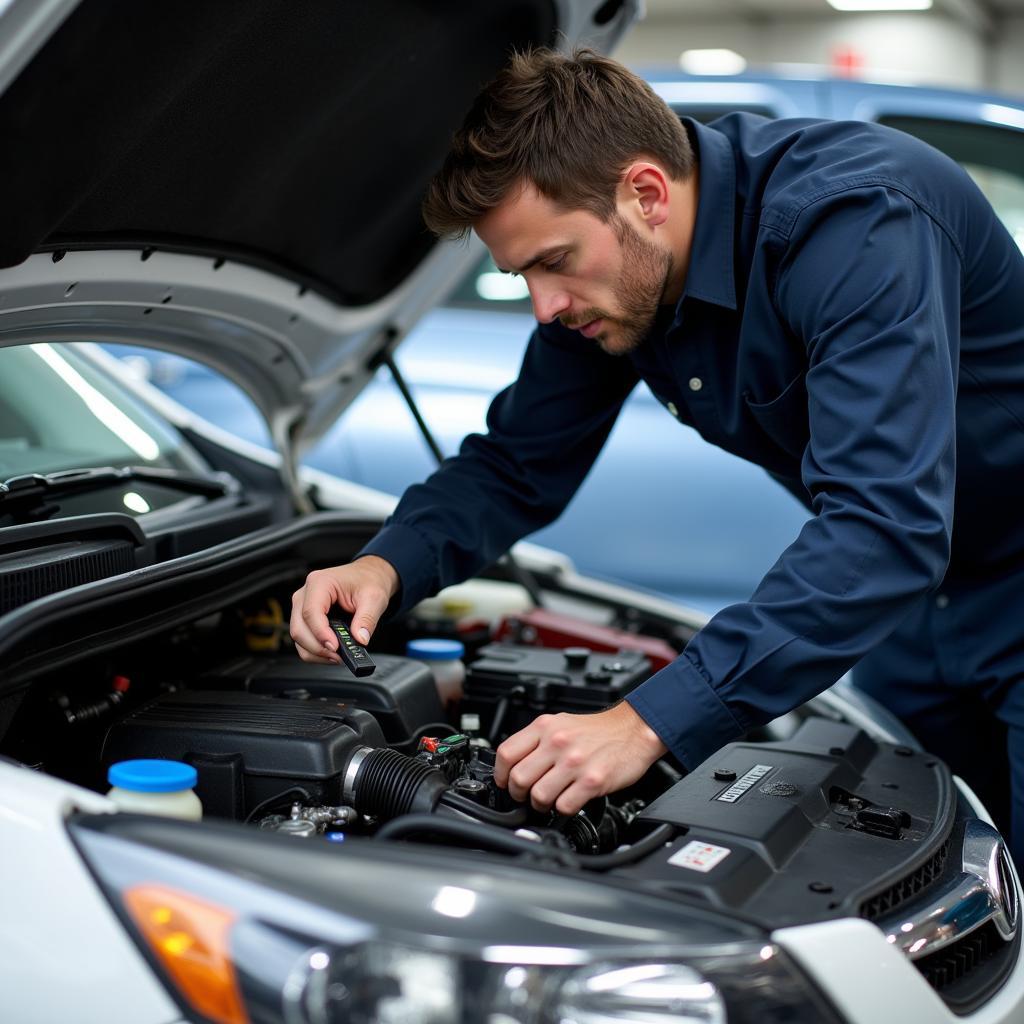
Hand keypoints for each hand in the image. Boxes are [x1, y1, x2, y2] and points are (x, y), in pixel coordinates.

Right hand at [290, 556, 398, 663]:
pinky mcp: (305, 617)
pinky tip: (332, 652)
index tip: (335, 647)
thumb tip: (360, 639)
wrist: (368, 576)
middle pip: (299, 628)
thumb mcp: (374, 598)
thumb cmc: (367, 580)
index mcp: (320, 583)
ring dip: (316, 652)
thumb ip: (367, 619)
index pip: (311, 612)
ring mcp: (302, 606)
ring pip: (298, 637)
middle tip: (339, 655)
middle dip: (318, 647)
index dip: (321, 633)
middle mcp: (306, 593)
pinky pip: (303, 639)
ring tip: (337, 655)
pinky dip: (315, 650)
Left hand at [494, 702, 667, 814]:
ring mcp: (574, 762)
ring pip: (538, 796)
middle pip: (519, 779)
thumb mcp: (561, 722)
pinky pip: (564, 806)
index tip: (505, 783)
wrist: (634, 730)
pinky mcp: (592, 781)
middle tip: (527, 796)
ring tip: (548, 801)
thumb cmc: (598, 730)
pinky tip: (568, 801)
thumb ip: (537, 740)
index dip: (501, 775)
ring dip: (540, 805)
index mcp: (545, 727)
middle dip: (519, 794)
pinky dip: (563, 809)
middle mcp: (557, 743)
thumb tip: (513, 763)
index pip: (506, 753)